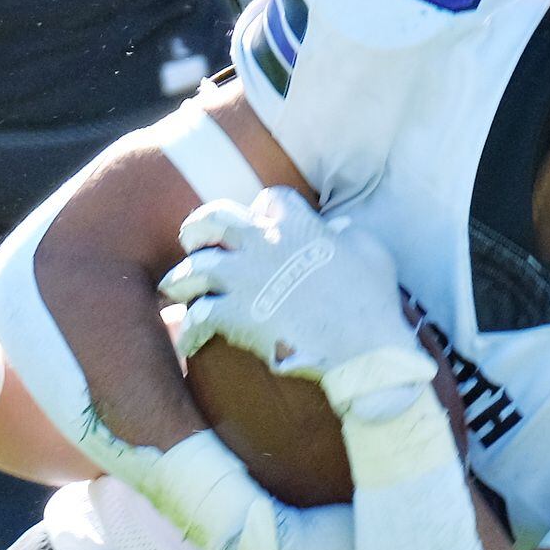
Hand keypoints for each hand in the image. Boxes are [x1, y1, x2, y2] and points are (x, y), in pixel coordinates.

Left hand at [158, 189, 430, 412]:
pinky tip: (189, 343)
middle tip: (194, 245)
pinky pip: (197, 318)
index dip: (262, 212)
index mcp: (295, 222)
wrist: (361, 348)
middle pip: (211, 219)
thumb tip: (338, 229)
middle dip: (197, 231)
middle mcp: (261, 242)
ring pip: (192, 270)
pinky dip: (190, 332)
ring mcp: (242, 278)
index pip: (267, 200)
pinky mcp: (233, 315)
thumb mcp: (370, 252)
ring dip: (182, 282)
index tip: (261, 225)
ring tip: (177, 293)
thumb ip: (347, 235)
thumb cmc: (372, 302)